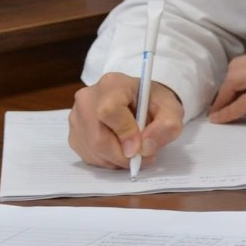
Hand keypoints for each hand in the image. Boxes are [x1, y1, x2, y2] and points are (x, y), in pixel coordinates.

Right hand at [70, 74, 185, 168]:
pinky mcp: (74, 133)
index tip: (141, 147)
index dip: (125, 133)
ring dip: (117, 160)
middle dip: (123, 155)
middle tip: (142, 158)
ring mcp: (77, 116)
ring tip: (134, 153)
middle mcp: (88, 98)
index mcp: (112, 84)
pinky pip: (88, 156)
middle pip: (98, 137)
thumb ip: (166, 127)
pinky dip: (107, 161)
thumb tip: (144, 148)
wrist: (140, 101)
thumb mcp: (172, 110)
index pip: (109, 111)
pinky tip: (120, 151)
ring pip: (93, 150)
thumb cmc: (154, 103)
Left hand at [209, 36, 245, 131]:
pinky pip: (244, 101)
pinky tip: (222, 119)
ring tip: (219, 110)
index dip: (241, 76)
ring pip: (236, 78)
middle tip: (221, 101)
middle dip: (226, 85)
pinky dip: (230, 111)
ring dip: (224, 96)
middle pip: (239, 65)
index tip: (233, 90)